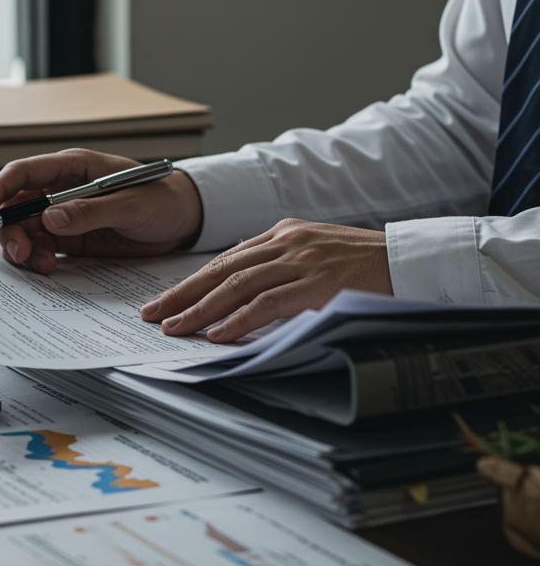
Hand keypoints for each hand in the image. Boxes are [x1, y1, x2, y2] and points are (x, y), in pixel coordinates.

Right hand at [0, 149, 202, 272]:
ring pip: (25, 231)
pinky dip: (38, 260)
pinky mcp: (71, 238)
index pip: (22, 173)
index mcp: (73, 167)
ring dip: (25, 249)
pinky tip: (49, 269)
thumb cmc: (162, 199)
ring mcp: (64, 214)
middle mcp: (61, 188)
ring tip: (44, 266)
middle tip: (22, 255)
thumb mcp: (130, 205)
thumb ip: (90, 211)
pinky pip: (42, 247)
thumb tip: (49, 218)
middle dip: (10, 231)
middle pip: (16, 206)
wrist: (183, 220)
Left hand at [139, 219, 391, 339]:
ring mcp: (303, 261)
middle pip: (221, 270)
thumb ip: (283, 269)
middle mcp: (289, 242)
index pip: (227, 259)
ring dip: (200, 309)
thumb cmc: (369, 266)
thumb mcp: (319, 256)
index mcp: (286, 233)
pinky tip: (217, 333)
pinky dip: (239, 319)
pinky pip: (268, 302)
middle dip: (182, 294)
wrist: (413, 261)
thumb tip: (244, 296)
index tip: (167, 300)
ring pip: (237, 285)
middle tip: (152, 314)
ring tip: (175, 328)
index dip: (193, 282)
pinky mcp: (319, 283)